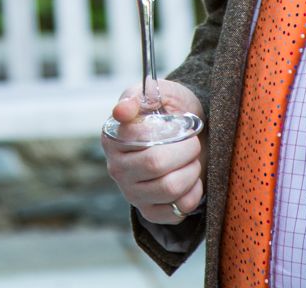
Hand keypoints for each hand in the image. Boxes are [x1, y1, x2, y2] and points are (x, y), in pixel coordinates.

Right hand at [102, 79, 204, 224]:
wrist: (188, 133)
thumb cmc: (170, 111)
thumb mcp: (158, 93)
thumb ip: (139, 96)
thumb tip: (122, 110)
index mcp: (112, 137)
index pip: (139, 137)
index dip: (169, 130)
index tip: (179, 123)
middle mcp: (116, 168)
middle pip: (155, 164)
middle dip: (185, 150)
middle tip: (193, 142)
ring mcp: (131, 193)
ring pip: (169, 188)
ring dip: (191, 171)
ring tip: (192, 160)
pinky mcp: (150, 211)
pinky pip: (178, 210)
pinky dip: (193, 193)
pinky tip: (190, 180)